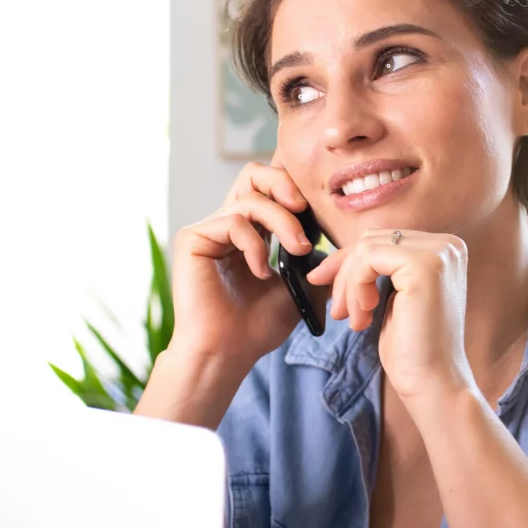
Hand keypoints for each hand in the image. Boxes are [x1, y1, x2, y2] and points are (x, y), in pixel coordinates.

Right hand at [133, 162, 323, 425]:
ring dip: (282, 222)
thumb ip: (314, 260)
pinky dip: (256, 244)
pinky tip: (261, 271)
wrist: (228, 352)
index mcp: (250, 232)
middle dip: (284, 184)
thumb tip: (333, 243)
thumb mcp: (299, 289)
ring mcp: (209, 230)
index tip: (319, 215)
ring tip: (298, 250)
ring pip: (251, 199)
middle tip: (304, 208)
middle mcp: (227, 225)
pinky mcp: (194, 238)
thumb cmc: (257, 326)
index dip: (294, 190)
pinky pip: (233, 221)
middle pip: (253, 175)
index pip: (270, 189)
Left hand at [307, 229, 475, 407]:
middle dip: (345, 274)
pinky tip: (364, 315)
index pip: (383, 240)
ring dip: (349, 285)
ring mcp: (438, 252)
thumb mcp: (392, 299)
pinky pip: (367, 257)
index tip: (322, 282)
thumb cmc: (413, 349)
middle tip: (339, 312)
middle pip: (372, 240)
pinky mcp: (423, 265)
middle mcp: (446, 245)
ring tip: (354, 320)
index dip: (348, 261)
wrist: (433, 383)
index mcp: (443, 251)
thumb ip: (378, 271)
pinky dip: (356, 286)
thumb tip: (335, 258)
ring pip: (366, 248)